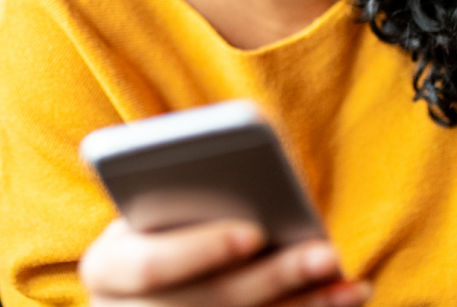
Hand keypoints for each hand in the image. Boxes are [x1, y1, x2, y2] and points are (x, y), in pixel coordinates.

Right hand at [79, 218, 372, 306]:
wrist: (141, 286)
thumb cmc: (154, 224)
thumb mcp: (151, 205)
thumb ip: (182, 191)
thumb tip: (252, 164)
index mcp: (106, 268)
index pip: (151, 266)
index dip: (201, 250)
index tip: (254, 231)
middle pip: (210, 304)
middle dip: (274, 278)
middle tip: (325, 253)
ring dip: (306, 305)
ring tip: (350, 279)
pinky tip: (347, 296)